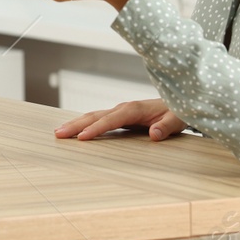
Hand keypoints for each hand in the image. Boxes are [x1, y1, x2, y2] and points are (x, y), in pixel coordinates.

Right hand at [55, 99, 187, 141]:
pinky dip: (84, 124)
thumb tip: (154, 134)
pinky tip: (75, 131)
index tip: (82, 137)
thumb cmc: (179, 111)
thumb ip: (167, 126)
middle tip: (58, 133)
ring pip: (94, 116)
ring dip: (76, 124)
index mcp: (135, 109)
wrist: (180, 103)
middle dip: (76, 125)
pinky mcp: (120, 116)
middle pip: (95, 116)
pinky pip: (99, 120)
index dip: (96, 128)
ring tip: (59, 132)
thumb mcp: (178, 119)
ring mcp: (120, 111)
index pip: (111, 120)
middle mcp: (124, 108)